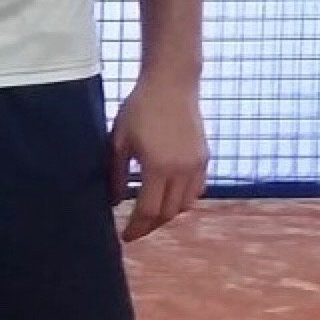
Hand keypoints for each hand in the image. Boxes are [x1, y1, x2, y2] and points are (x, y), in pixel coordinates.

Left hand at [110, 72, 208, 241]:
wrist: (172, 83)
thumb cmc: (140, 108)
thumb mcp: (120, 141)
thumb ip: (117, 174)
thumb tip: (115, 201)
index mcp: (158, 167)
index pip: (148, 211)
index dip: (136, 228)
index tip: (125, 237)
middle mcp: (181, 171)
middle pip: (168, 213)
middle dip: (150, 226)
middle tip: (136, 229)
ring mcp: (196, 165)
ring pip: (185, 205)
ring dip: (167, 214)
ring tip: (151, 214)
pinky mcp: (204, 158)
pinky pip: (196, 190)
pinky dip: (183, 200)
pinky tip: (169, 196)